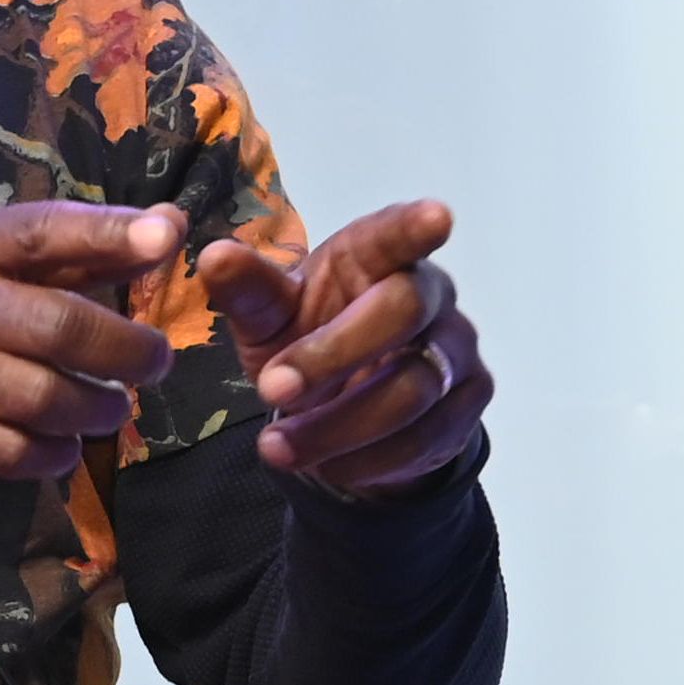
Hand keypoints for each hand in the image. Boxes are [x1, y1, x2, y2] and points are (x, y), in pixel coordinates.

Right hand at [0, 200, 182, 504]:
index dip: (109, 233)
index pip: (42, 231)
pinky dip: (57, 454)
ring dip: (98, 409)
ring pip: (45, 400)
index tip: (169, 237)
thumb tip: (172, 228)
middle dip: (127, 351)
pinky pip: (17, 454)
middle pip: (59, 329)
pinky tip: (66, 443)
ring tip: (112, 406)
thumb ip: (77, 245)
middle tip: (155, 362)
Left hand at [199, 200, 490, 503]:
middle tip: (270, 390)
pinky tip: (326, 466)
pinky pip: (427, 437)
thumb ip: (248, 291)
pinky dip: (367, 460)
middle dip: (332, 355)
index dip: (416, 226)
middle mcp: (429, 292)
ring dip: (337, 426)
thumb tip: (215, 257)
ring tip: (277, 448)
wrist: (347, 408)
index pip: (398, 233)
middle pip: (403, 311)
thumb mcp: (268, 317)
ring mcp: (456, 346)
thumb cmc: (307, 337)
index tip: (436, 218)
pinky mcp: (468, 400)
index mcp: (375, 255)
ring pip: (413, 388)